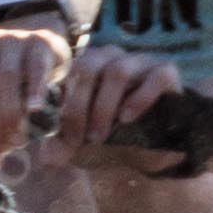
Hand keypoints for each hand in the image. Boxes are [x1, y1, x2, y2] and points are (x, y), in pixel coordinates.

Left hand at [0, 24, 71, 164]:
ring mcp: (10, 37)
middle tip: (6, 147)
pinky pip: (34, 69)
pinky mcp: (39, 40)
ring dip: (11, 114)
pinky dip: (34, 92)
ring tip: (19, 138)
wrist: (43, 47)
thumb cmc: (12, 80)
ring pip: (4, 79)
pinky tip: (35, 111)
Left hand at [38, 44, 182, 167]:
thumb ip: (64, 145)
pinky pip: (155, 78)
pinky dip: (139, 99)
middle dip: (79, 107)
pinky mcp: (167, 72)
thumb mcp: (84, 140)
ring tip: (100, 136)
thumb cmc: (112, 135)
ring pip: (117, 72)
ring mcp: (142, 61)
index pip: (69, 73)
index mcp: (89, 63)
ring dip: (104, 107)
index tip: (63, 136)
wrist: (154, 144)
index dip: (64, 104)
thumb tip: (44, 157)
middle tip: (80, 139)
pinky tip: (127, 119)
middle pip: (88, 68)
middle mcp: (113, 55)